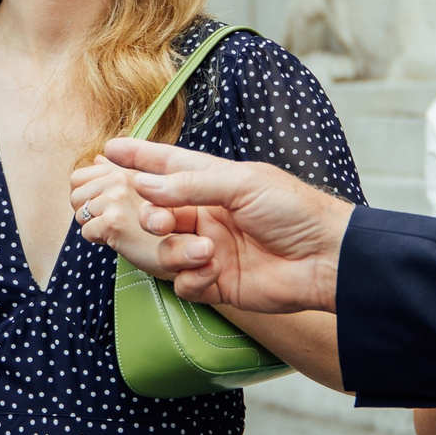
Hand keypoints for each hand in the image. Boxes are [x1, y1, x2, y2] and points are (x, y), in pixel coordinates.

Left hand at [68, 156, 174, 274]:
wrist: (183, 252)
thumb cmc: (162, 225)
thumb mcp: (142, 192)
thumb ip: (118, 172)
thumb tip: (97, 158)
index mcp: (125, 171)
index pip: (79, 178)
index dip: (87, 197)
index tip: (106, 209)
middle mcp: (122, 179)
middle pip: (75, 195)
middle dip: (87, 211)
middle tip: (113, 222)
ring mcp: (117, 199)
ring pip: (79, 214)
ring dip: (94, 226)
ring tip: (118, 230)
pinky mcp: (113, 221)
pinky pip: (86, 232)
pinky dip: (99, 240)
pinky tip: (120, 240)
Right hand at [90, 136, 352, 314]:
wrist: (326, 259)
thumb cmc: (293, 210)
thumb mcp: (243, 184)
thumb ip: (191, 184)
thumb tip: (145, 184)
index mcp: (215, 183)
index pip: (168, 167)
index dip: (139, 158)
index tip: (108, 151)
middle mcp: (207, 215)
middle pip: (156, 213)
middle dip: (150, 216)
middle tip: (158, 221)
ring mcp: (209, 249)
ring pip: (165, 251)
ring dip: (176, 251)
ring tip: (206, 250)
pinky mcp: (216, 283)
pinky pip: (184, 283)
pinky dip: (192, 278)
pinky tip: (213, 272)